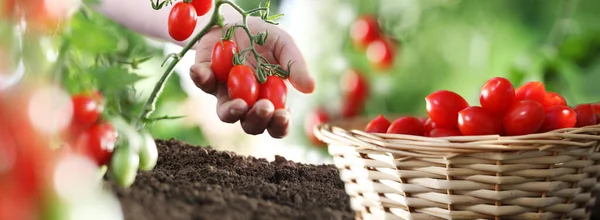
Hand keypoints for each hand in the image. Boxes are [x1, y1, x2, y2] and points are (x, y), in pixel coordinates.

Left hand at [189, 17, 314, 137]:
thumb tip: (310, 88)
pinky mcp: (205, 78)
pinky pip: (202, 83)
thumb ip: (295, 65)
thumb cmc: (264, 38)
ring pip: (225, 114)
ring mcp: (224, 93)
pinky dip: (200, 77)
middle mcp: (247, 102)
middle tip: (264, 107)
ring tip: (240, 104)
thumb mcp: (284, 45)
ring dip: (232, 112)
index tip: (283, 116)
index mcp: (270, 98)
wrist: (235, 20)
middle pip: (251, 125)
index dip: (279, 125)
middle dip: (258, 120)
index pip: (276, 123)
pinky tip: (202, 71)